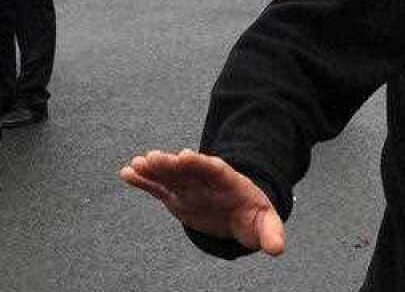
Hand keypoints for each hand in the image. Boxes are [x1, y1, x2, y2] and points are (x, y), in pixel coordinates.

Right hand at [120, 149, 285, 255]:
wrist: (240, 215)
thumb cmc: (253, 217)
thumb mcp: (266, 223)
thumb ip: (271, 232)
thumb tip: (277, 249)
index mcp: (230, 182)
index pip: (215, 169)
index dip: (200, 162)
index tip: (184, 156)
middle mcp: (207, 182)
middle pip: (188, 170)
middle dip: (171, 163)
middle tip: (153, 156)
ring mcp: (190, 188)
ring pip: (170, 176)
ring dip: (154, 169)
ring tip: (137, 163)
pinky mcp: (177, 198)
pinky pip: (159, 188)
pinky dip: (143, 181)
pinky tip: (127, 173)